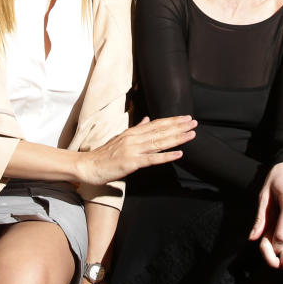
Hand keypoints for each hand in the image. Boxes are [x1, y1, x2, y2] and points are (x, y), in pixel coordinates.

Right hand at [76, 116, 196, 185]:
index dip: (172, 121)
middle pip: (161, 131)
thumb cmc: (104, 154)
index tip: (185, 118)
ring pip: (159, 142)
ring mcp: (133, 150)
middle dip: (179, 126)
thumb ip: (136, 129)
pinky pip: (152, 159)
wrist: (89, 166)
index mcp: (132, 132)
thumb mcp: (120, 138)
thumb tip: (147, 119)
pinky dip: (166, 156)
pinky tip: (179, 154)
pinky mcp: (132, 163)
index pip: (156, 124)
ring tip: (191, 134)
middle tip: (194, 122)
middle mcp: (134, 138)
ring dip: (177, 138)